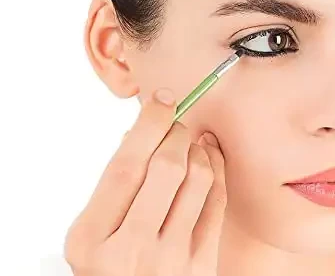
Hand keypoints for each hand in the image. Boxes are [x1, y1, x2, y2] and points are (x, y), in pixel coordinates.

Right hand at [64, 89, 226, 274]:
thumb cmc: (110, 267)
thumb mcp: (92, 232)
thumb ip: (114, 185)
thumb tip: (146, 131)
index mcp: (93, 238)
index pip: (127, 164)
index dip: (150, 124)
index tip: (161, 101)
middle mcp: (131, 250)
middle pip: (167, 166)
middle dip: (176, 132)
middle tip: (176, 124)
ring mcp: (171, 260)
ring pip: (198, 179)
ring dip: (198, 148)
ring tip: (190, 143)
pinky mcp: (201, 265)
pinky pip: (217, 201)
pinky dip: (216, 168)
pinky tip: (210, 156)